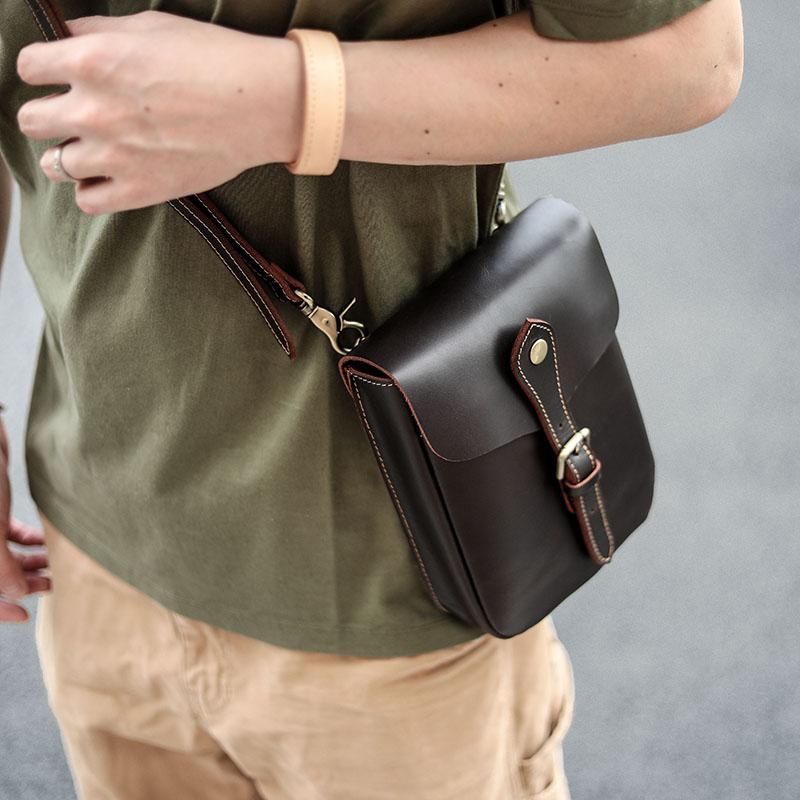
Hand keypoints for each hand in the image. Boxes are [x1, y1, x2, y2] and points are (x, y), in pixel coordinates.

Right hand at [0, 416, 50, 622]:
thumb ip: (0, 568)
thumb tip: (18, 594)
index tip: (24, 614)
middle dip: (22, 581)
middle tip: (53, 582)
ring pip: (3, 554)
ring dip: (29, 560)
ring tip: (56, 562)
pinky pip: (7, 532)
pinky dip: (27, 538)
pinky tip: (45, 539)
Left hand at [15, 10, 301, 214]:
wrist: (261, 104)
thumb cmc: (214, 59)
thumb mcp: (150, 26)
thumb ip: (99, 32)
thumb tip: (67, 39)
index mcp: (92, 60)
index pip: (28, 67)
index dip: (42, 70)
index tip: (56, 75)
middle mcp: (95, 110)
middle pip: (32, 120)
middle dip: (48, 114)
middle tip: (72, 114)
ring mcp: (116, 156)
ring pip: (54, 165)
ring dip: (66, 154)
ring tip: (88, 149)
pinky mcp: (141, 190)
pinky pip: (88, 201)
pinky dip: (90, 189)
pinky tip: (106, 176)